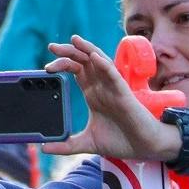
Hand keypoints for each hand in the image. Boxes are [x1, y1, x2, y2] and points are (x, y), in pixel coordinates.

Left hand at [41, 35, 183, 161]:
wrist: (144, 148)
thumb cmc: (120, 141)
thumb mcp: (87, 143)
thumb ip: (66, 145)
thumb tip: (44, 148)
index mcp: (93, 93)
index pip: (75, 70)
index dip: (62, 64)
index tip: (46, 67)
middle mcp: (102, 87)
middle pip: (84, 61)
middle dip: (68, 52)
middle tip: (51, 47)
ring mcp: (113, 88)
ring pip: (100, 62)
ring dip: (87, 50)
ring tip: (74, 40)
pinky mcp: (124, 94)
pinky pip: (114, 75)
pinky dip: (104, 65)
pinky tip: (94, 58)